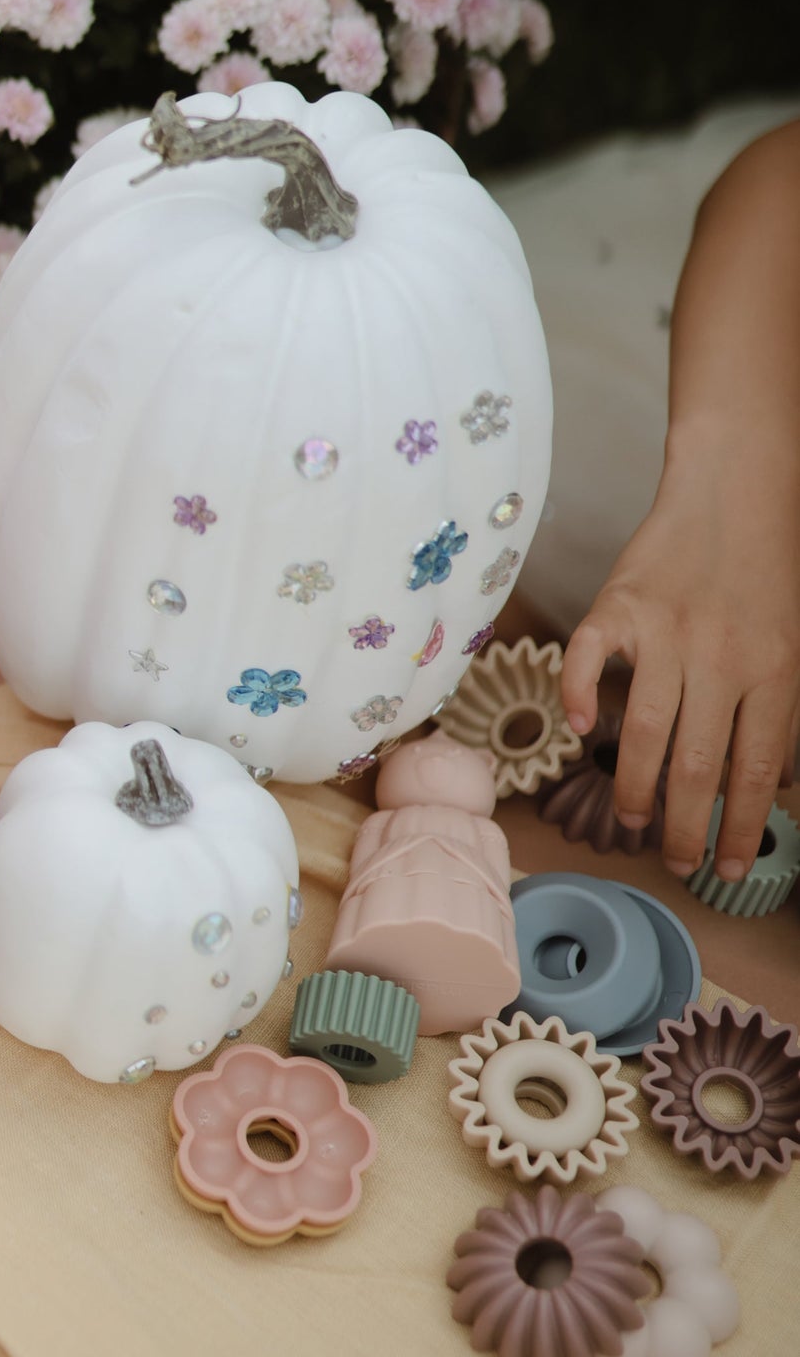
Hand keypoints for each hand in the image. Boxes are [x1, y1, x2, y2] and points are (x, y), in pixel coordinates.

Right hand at [561, 423, 799, 881]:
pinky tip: (582, 728)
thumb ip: (777, 710)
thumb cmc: (767, 571)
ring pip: (647, 730)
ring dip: (638, 786)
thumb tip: (763, 787)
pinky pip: (587, 661)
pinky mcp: (617, 609)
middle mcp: (721, 657)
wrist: (736, 489)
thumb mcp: (793, 643)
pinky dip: (578, 696)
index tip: (726, 868)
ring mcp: (665, 633)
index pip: (755, 768)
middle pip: (699, 763)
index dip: (740, 826)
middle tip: (677, 861)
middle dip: (687, 826)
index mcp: (774, 670)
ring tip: (634, 819)